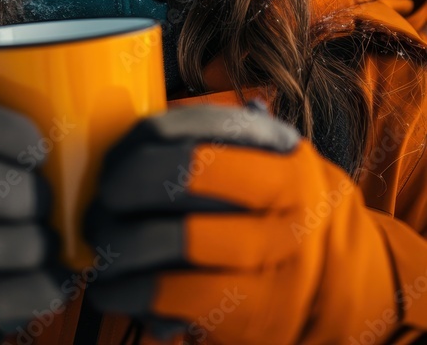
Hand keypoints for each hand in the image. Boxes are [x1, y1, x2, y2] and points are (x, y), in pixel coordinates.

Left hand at [83, 101, 395, 344]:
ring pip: (176, 239)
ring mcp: (272, 264)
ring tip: (100, 241)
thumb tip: (134, 135)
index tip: (118, 152)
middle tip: (103, 196)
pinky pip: (176, 297)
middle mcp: (285, 207)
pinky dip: (129, 290)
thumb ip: (221, 144)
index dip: (147, 139)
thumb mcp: (274, 166)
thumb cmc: (284, 215)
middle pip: (185, 176)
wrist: (346, 290)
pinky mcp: (252, 317)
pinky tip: (111, 286)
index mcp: (285, 160)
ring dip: (120, 240)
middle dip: (126, 182)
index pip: (202, 130)